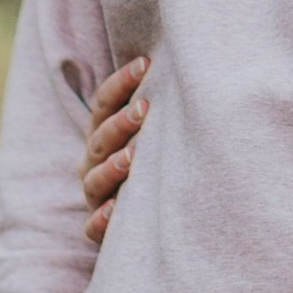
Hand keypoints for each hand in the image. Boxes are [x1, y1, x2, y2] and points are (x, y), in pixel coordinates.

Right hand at [70, 54, 148, 244]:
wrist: (155, 220)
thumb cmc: (159, 163)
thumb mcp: (157, 134)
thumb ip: (163, 106)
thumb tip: (199, 62)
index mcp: (103, 135)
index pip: (104, 103)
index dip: (121, 82)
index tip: (145, 63)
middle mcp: (93, 163)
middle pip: (99, 140)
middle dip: (120, 123)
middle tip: (144, 108)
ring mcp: (95, 196)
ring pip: (94, 180)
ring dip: (111, 168)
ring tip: (131, 157)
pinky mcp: (99, 230)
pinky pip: (93, 227)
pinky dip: (102, 220)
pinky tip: (114, 210)